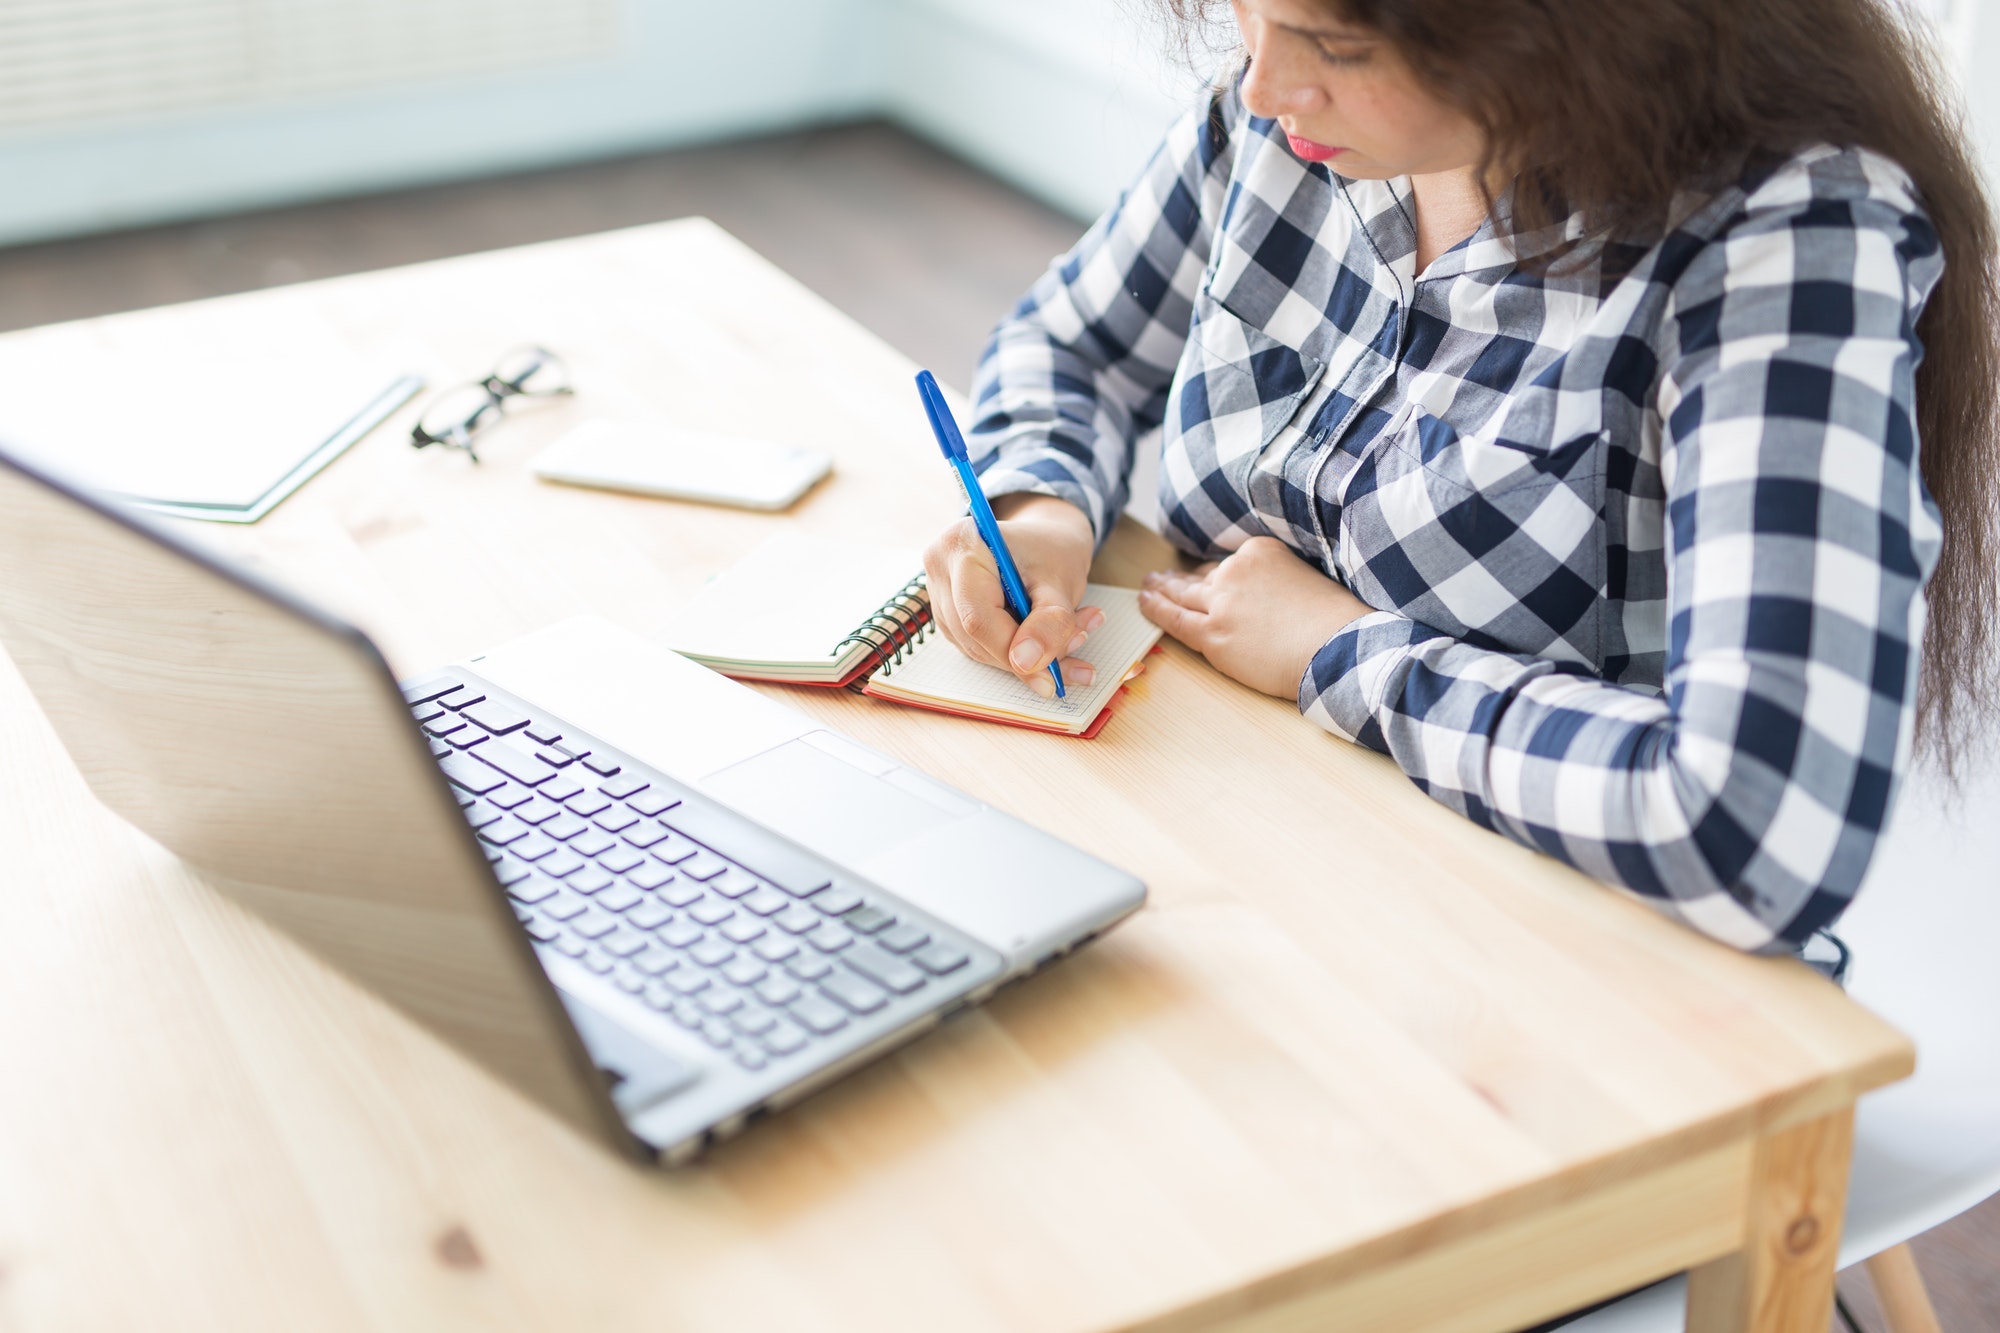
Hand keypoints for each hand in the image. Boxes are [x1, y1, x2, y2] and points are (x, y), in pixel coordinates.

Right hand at [923, 494, 1104, 697]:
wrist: (1045, 541)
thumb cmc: (1051, 551)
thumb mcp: (1060, 580)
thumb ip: (1049, 621)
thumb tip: (1026, 663)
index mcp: (960, 546)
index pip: (976, 616)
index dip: (1012, 650)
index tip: (1051, 675)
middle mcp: (940, 570)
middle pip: (976, 636)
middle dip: (1029, 656)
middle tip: (1080, 646)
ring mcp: (940, 596)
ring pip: (979, 650)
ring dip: (1030, 658)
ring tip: (1078, 633)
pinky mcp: (950, 618)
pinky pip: (981, 649)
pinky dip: (1020, 654)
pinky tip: (1053, 639)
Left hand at [1139, 536, 1374, 698]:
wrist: (1337, 647)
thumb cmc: (1334, 622)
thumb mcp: (1306, 579)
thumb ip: (1276, 580)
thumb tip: (1259, 600)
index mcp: (1261, 551)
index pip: (1226, 563)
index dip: (1211, 574)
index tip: (1199, 576)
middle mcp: (1235, 570)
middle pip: (1201, 577)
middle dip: (1179, 578)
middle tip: (1161, 576)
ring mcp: (1221, 602)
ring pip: (1182, 594)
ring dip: (1160, 589)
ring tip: (1147, 587)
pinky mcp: (1212, 633)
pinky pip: (1173, 619)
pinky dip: (1154, 609)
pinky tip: (1143, 603)